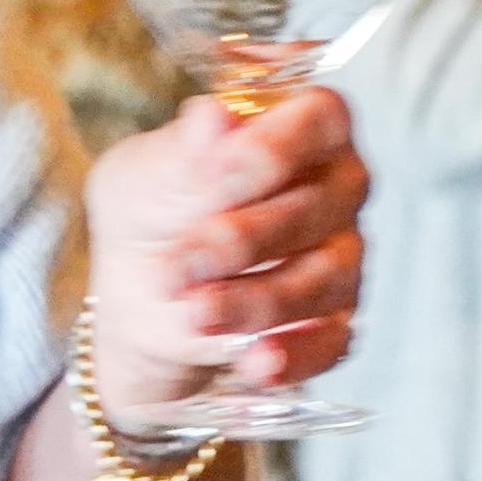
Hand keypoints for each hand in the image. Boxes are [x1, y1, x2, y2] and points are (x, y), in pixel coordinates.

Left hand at [84, 89, 368, 413]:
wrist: (139, 302)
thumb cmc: (150, 217)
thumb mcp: (142, 177)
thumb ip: (179, 153)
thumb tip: (213, 117)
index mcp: (297, 131)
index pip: (322, 117)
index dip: (278, 147)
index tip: (218, 175)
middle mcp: (336, 189)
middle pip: (321, 205)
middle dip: (245, 240)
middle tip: (177, 266)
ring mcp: (342, 258)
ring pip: (325, 278)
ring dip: (256, 301)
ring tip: (194, 313)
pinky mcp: (335, 322)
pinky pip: (333, 340)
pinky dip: (295, 355)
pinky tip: (256, 363)